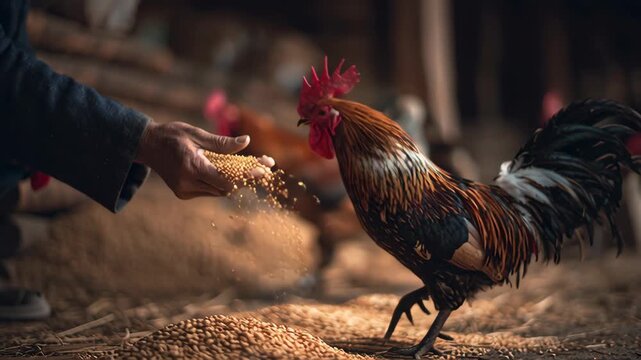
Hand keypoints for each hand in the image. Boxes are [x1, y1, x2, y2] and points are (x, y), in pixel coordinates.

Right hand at [135, 121, 274, 198]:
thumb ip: (221, 143)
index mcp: (191, 166)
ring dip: (234, 180)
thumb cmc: (172, 135)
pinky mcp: (183, 194)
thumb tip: (246, 141)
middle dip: (245, 178)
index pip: (225, 179)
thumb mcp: (196, 134)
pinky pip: (210, 191)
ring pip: (219, 191)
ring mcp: (184, 191)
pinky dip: (220, 182)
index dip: (246, 176)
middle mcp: (187, 182)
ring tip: (251, 167)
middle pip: (226, 187)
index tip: (264, 169)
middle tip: (264, 167)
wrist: (146, 146)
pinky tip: (229, 171)